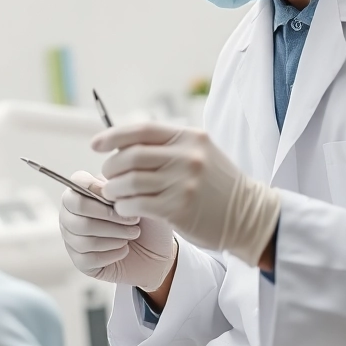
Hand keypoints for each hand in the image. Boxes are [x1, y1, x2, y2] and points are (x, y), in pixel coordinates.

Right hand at [58, 171, 176, 289]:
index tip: (121, 199)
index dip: (98, 189)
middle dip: (110, 215)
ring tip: (133, 235)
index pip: (76, 182)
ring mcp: (73, 238)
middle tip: (134, 220)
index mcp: (84, 191)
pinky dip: (112, 253)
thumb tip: (109, 189)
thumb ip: (124, 189)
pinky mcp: (80, 261)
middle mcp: (72, 213)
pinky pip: (89, 257)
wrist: (158, 252)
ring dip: (115, 236)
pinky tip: (124, 249)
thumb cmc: (148, 222)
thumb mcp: (142, 200)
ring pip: (84, 235)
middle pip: (78, 208)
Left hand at [93, 123, 280, 265]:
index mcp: (190, 137)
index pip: (141, 130)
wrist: (250, 216)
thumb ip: (169, 146)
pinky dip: (124, 207)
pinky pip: (137, 204)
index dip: (113, 136)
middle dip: (111, 166)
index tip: (96, 145)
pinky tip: (126, 209)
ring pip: (130, 181)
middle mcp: (187, 156)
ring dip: (114, 189)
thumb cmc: (218, 185)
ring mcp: (183, 183)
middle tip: (108, 176)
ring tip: (114, 194)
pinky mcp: (178, 208)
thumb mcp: (201, 153)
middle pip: (130, 155)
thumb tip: (124, 144)